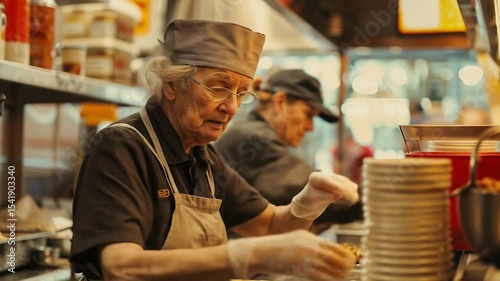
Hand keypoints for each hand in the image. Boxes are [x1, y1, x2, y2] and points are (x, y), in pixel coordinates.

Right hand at [227, 230, 355, 280]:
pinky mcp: (301, 269)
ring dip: (340, 276)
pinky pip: (321, 278)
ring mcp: (306, 258)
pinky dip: (329, 280)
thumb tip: (329, 252)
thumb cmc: (278, 247)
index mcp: (310, 239)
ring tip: (343, 278)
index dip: (346, 256)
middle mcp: (311, 247)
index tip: (351, 261)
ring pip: (332, 270)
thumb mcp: (297, 239)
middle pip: (337, 259)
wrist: (260, 252)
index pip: (336, 247)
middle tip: (349, 271)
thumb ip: (313, 244)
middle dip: (346, 267)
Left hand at [291, 172, 358, 219]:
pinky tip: (353, 195)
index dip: (342, 189)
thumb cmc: (308, 204)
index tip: (350, 197)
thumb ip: (325, 197)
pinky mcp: (335, 182)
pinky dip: (350, 188)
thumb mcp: (315, 201)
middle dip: (348, 189)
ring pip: (344, 182)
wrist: (305, 205)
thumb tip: (337, 195)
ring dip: (351, 189)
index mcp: (316, 177)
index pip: (331, 182)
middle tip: (355, 199)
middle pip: (339, 181)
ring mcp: (329, 177)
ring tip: (354, 199)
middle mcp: (323, 174)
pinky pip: (345, 183)